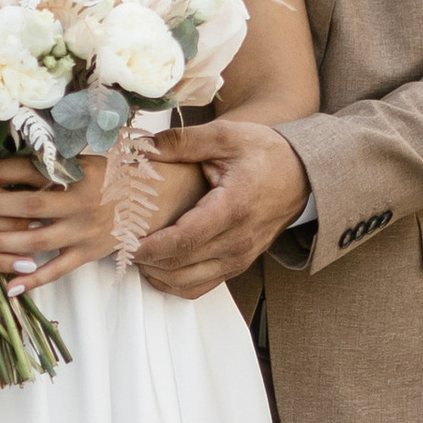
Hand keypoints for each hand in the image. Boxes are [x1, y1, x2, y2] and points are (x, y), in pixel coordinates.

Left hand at [0, 147, 205, 295]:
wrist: (167, 194)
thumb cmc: (126, 166)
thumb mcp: (97, 150)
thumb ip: (62, 149)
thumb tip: (23, 136)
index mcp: (78, 173)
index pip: (30, 170)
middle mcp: (80, 203)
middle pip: (26, 206)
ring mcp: (85, 231)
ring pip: (36, 240)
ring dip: (0, 242)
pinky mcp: (91, 252)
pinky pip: (59, 270)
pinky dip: (35, 280)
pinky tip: (9, 287)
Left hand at [132, 120, 310, 296]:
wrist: (303, 174)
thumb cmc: (266, 153)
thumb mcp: (226, 135)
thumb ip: (182, 141)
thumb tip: (142, 147)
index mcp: (233, 208)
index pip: (182, 240)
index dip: (148, 246)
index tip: (124, 239)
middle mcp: (238, 241)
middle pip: (179, 265)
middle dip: (144, 259)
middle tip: (120, 242)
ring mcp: (239, 258)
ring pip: (186, 283)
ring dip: (156, 273)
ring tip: (136, 253)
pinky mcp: (238, 265)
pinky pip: (199, 287)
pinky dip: (174, 283)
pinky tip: (157, 267)